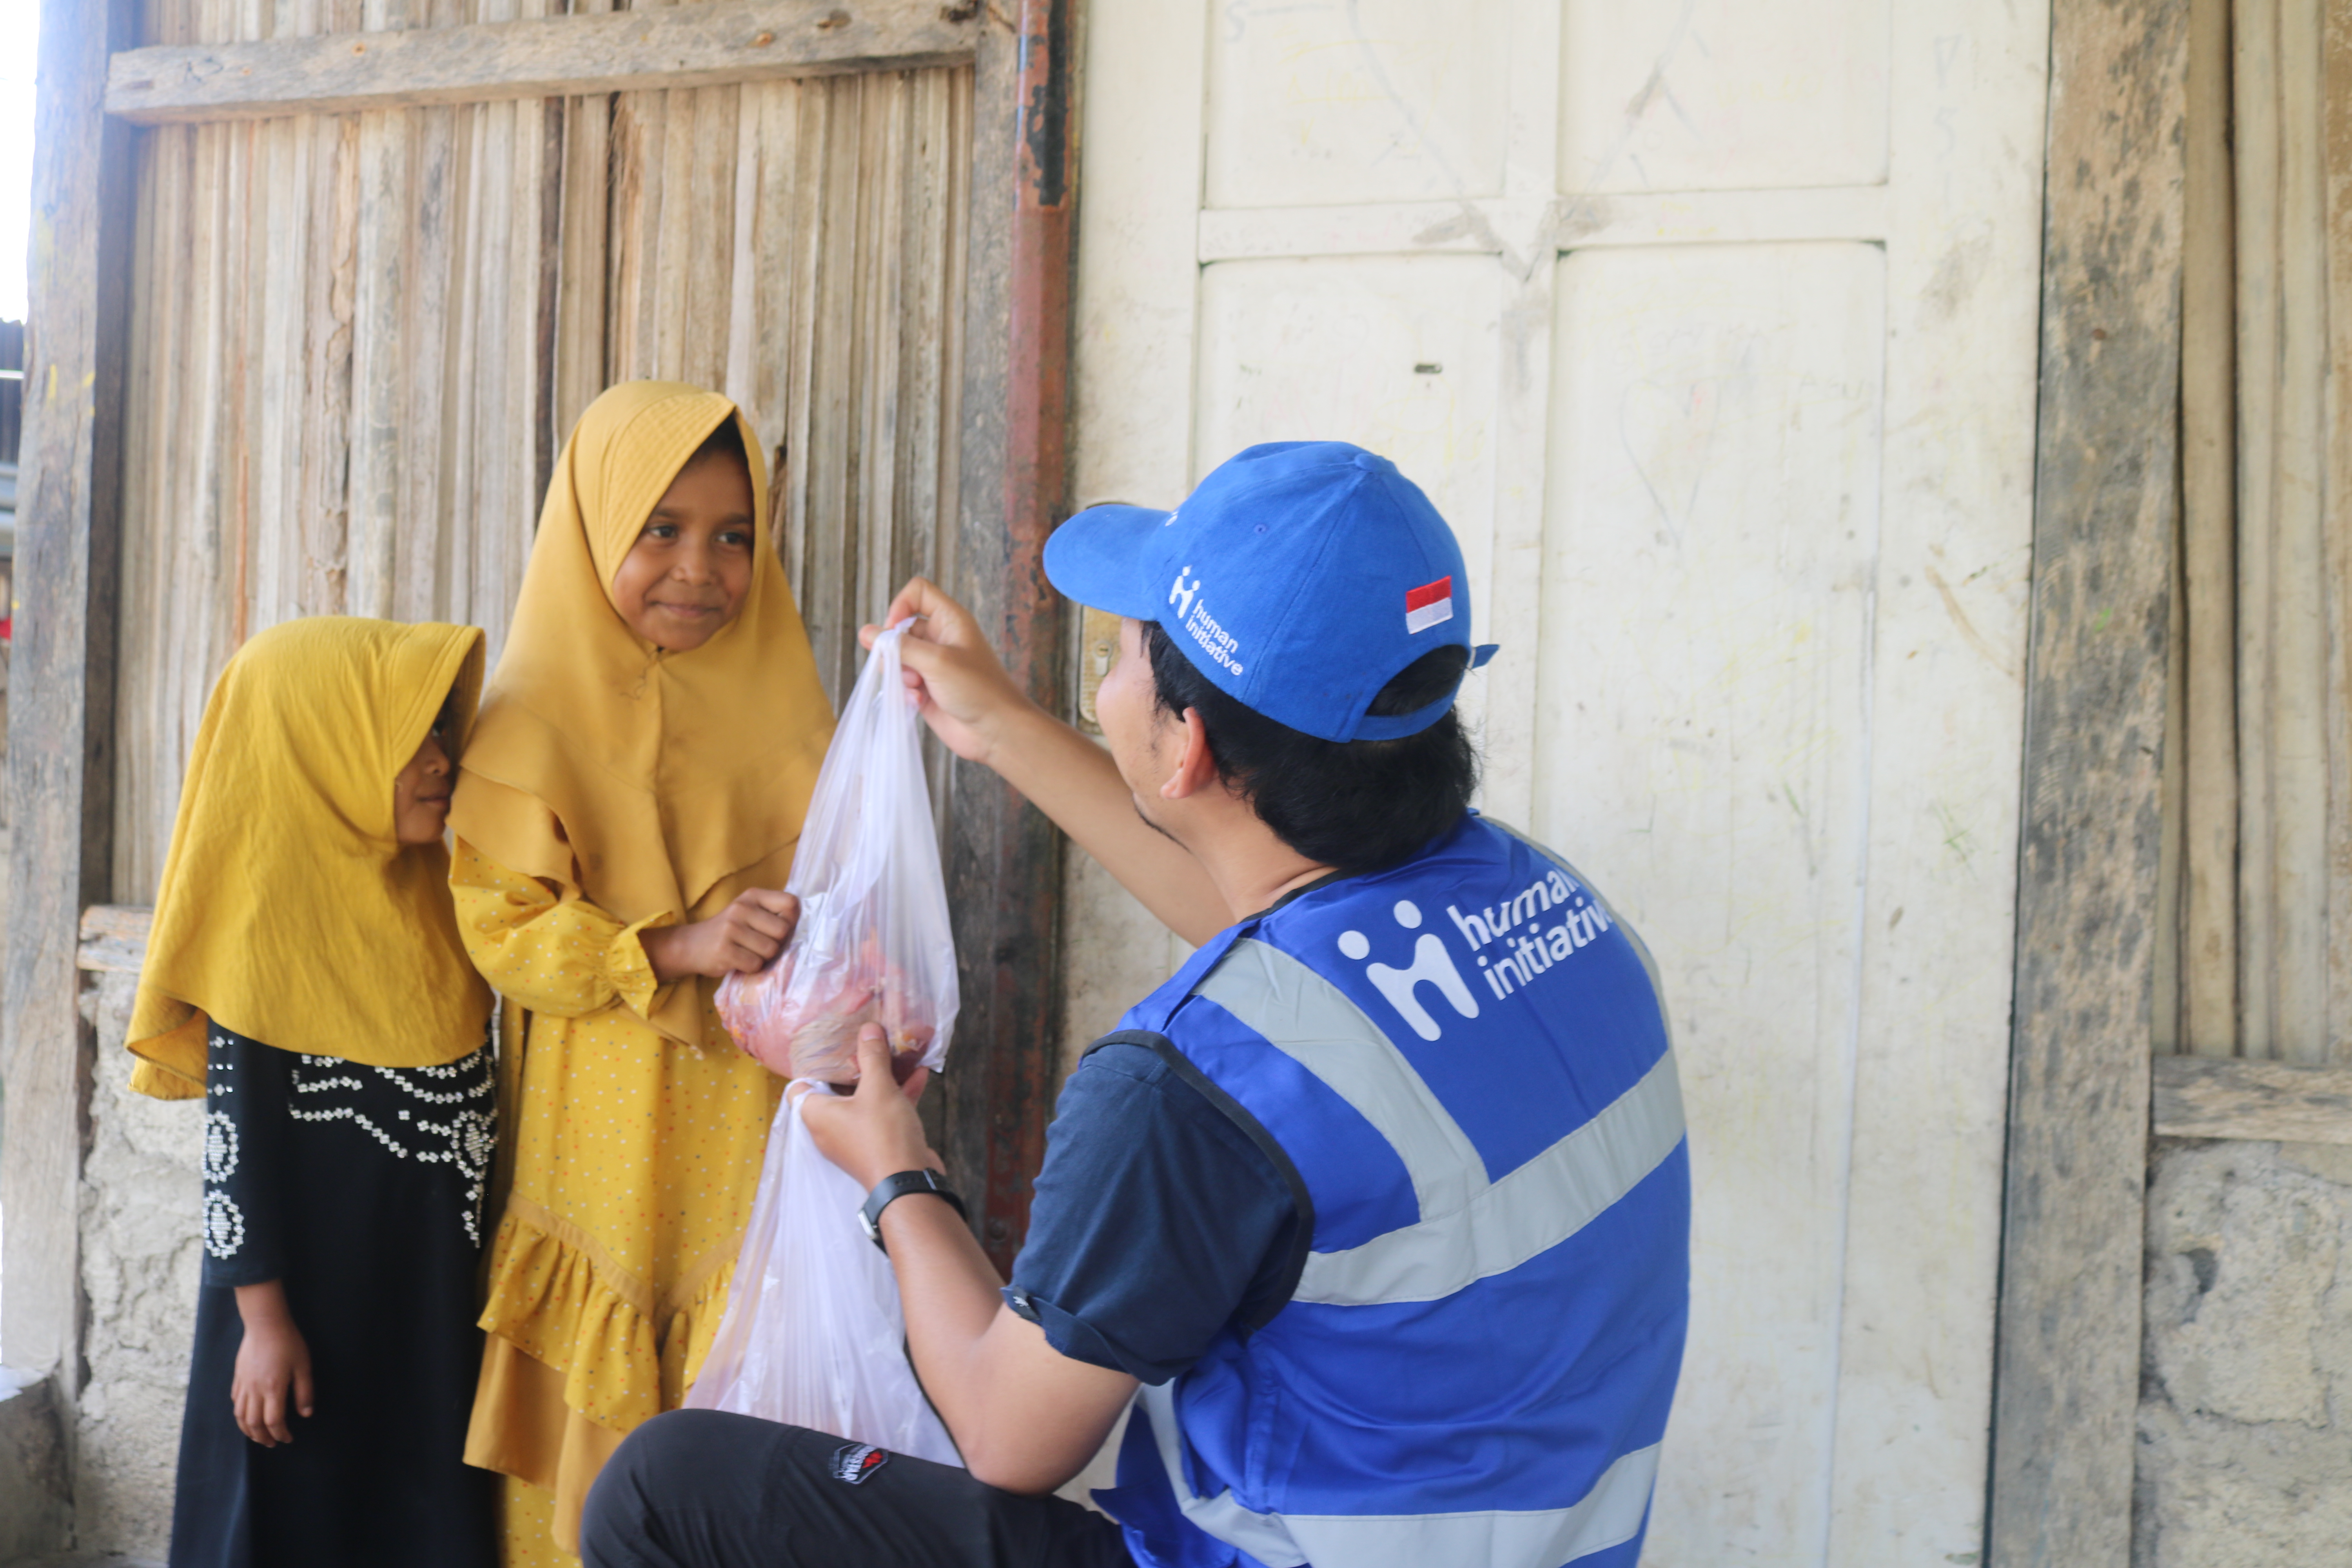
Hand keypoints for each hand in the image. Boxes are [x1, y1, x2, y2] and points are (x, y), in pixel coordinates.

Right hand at [231, 1282, 312, 1446]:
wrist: (265, 1324)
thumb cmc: (288, 1343)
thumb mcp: (303, 1366)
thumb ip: (304, 1392)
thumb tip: (306, 1413)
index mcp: (273, 1389)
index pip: (274, 1422)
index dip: (281, 1434)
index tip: (288, 1439)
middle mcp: (255, 1391)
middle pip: (253, 1424)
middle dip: (263, 1438)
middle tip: (272, 1443)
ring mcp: (243, 1385)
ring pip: (240, 1416)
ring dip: (248, 1430)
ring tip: (257, 1436)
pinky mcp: (238, 1378)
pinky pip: (236, 1402)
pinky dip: (240, 1414)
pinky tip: (246, 1416)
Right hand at [642, 890, 799, 981]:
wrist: (691, 945)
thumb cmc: (730, 931)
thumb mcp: (749, 913)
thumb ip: (773, 914)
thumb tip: (804, 927)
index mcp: (752, 895)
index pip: (791, 903)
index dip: (791, 920)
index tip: (778, 929)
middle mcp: (742, 907)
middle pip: (783, 931)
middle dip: (777, 943)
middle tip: (761, 945)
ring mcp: (731, 928)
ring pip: (771, 950)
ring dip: (763, 957)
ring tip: (748, 952)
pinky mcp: (724, 950)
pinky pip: (755, 964)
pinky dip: (751, 968)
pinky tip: (739, 961)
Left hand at [797, 1024, 942, 1189]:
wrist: (909, 1182)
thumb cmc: (883, 1134)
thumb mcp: (878, 1088)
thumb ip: (872, 1056)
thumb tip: (868, 1028)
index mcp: (816, 1114)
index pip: (799, 1086)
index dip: (812, 1064)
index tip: (831, 1045)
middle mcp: (829, 1128)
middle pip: (836, 1089)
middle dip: (855, 1065)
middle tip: (867, 1042)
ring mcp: (854, 1138)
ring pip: (863, 1100)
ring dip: (882, 1078)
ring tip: (898, 1053)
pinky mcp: (877, 1144)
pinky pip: (882, 1113)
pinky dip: (897, 1095)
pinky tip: (919, 1074)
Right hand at [859, 579, 1036, 766]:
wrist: (996, 731)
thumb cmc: (978, 689)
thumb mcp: (937, 661)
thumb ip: (900, 646)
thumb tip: (868, 633)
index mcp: (950, 620)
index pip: (918, 593)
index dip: (901, 605)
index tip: (893, 628)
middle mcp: (940, 638)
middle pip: (900, 628)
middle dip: (894, 648)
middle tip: (903, 665)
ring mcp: (931, 664)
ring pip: (896, 657)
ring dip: (898, 672)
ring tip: (916, 686)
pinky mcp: (925, 688)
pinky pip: (900, 681)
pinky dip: (903, 691)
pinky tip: (917, 701)